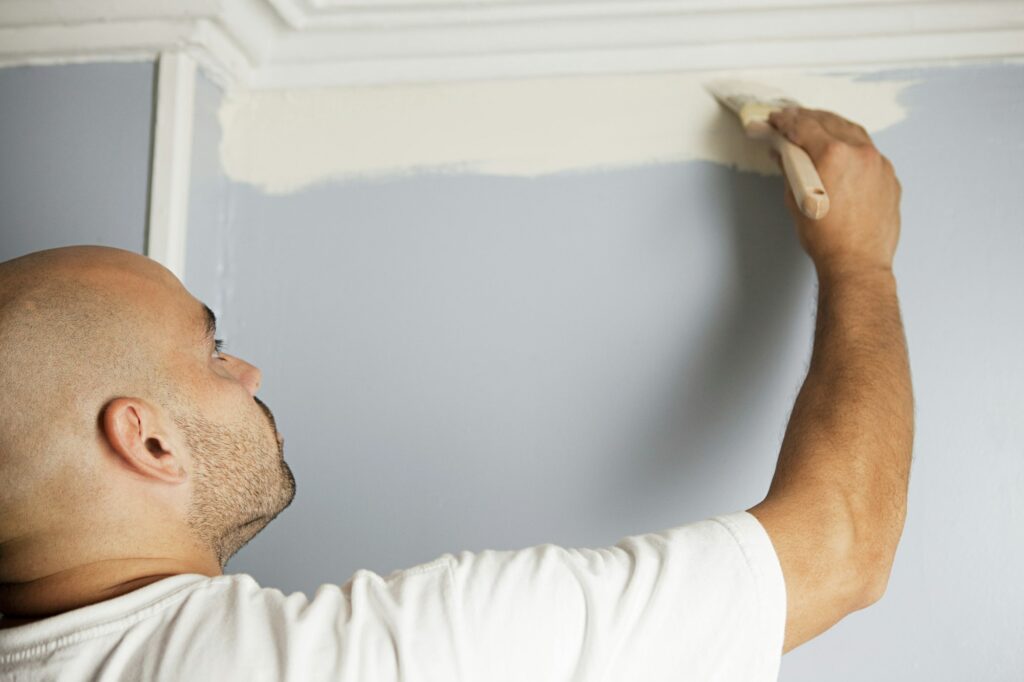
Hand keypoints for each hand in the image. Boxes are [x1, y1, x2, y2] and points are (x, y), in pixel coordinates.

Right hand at [768, 108, 901, 277]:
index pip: (804, 125)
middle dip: (808, 119)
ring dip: (833, 128)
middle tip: (792, 120)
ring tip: (818, 130)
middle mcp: (859, 152)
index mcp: (833, 154)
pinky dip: (852, 147)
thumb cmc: (826, 238)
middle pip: (830, 122)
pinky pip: (869, 152)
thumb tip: (786, 155)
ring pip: (853, 133)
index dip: (786, 120)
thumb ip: (791, 170)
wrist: (856, 262)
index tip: (777, 120)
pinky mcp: (888, 177)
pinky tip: (842, 153)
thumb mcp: (795, 200)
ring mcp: (878, 163)